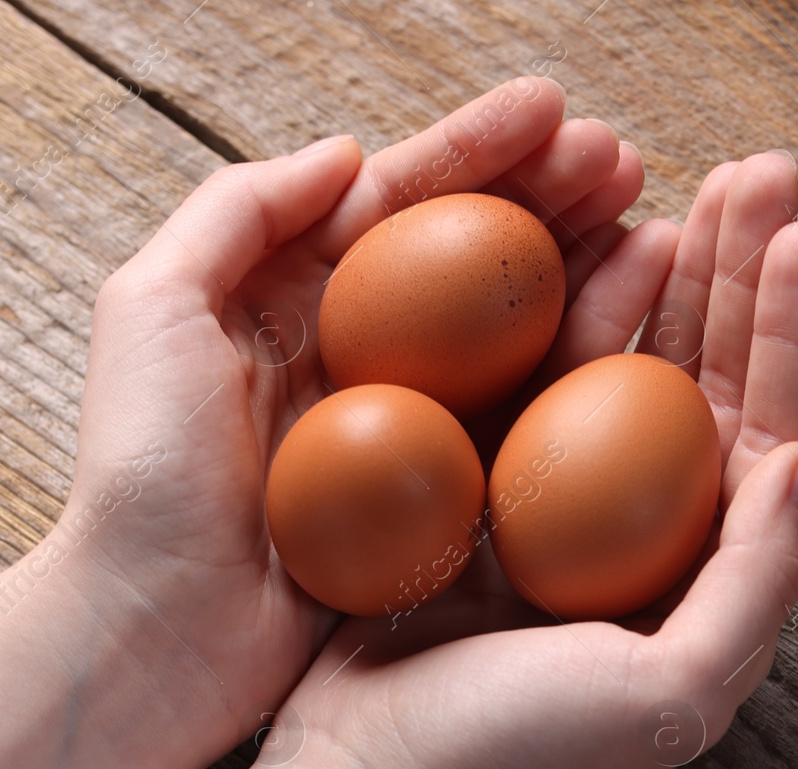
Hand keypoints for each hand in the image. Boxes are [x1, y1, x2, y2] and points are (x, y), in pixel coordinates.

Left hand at [56, 77, 649, 739]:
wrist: (157, 631)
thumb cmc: (142, 474)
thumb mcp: (151, 311)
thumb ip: (237, 212)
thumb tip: (346, 151)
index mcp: (292, 299)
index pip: (400, 203)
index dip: (477, 152)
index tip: (552, 108)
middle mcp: (360, 354)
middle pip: (473, 256)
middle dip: (551, 199)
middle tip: (624, 162)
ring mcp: (408, 428)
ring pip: (513, 332)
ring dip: (585, 274)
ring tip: (654, 229)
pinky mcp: (441, 499)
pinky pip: (523, 423)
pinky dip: (580, 375)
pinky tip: (632, 334)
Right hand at [270, 151, 797, 768]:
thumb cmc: (521, 754)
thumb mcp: (673, 694)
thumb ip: (752, 584)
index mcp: (709, 576)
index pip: (774, 430)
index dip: (794, 330)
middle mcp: (650, 534)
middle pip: (716, 379)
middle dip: (743, 274)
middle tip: (761, 172)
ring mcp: (570, 504)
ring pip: (635, 363)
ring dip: (672, 273)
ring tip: (697, 184)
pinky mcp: (493, 488)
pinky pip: (543, 378)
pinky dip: (575, 311)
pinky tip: (598, 247)